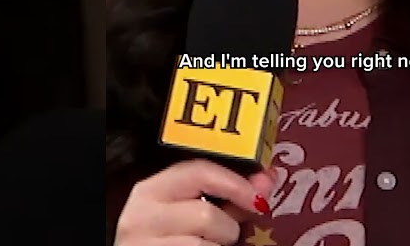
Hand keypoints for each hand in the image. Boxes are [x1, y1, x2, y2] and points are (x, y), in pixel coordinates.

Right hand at [113, 160, 273, 245]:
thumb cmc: (168, 234)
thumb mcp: (190, 209)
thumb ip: (229, 194)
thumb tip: (267, 179)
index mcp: (151, 190)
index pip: (198, 172)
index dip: (235, 184)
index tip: (258, 199)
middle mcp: (142, 217)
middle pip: (206, 215)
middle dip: (226, 227)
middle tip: (224, 234)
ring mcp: (145, 245)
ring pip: (206, 245)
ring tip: (208, 245)